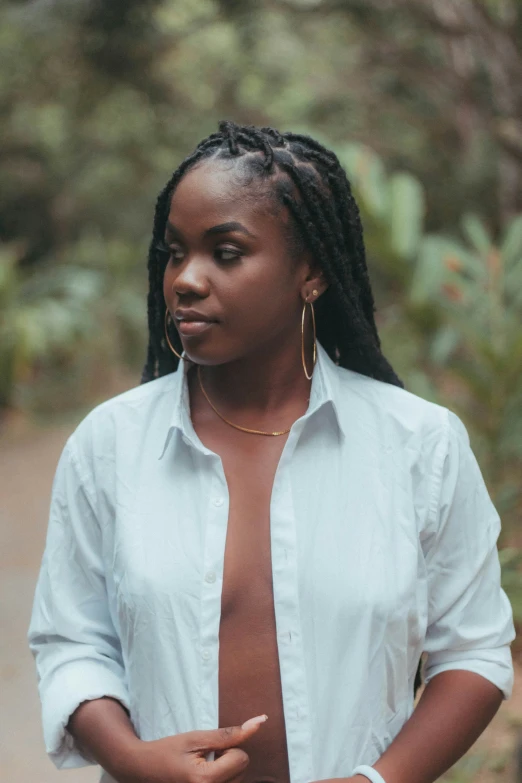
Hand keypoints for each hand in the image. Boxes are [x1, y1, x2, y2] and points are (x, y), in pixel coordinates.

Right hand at [116, 714, 267, 782]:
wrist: (142, 770)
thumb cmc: (168, 751)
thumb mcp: (196, 738)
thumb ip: (229, 734)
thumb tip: (259, 723)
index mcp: (206, 781)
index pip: (241, 758)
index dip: (228, 748)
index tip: (207, 749)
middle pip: (242, 771)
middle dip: (228, 760)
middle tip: (203, 759)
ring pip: (238, 781)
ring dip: (226, 771)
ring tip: (202, 768)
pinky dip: (222, 780)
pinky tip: (205, 778)